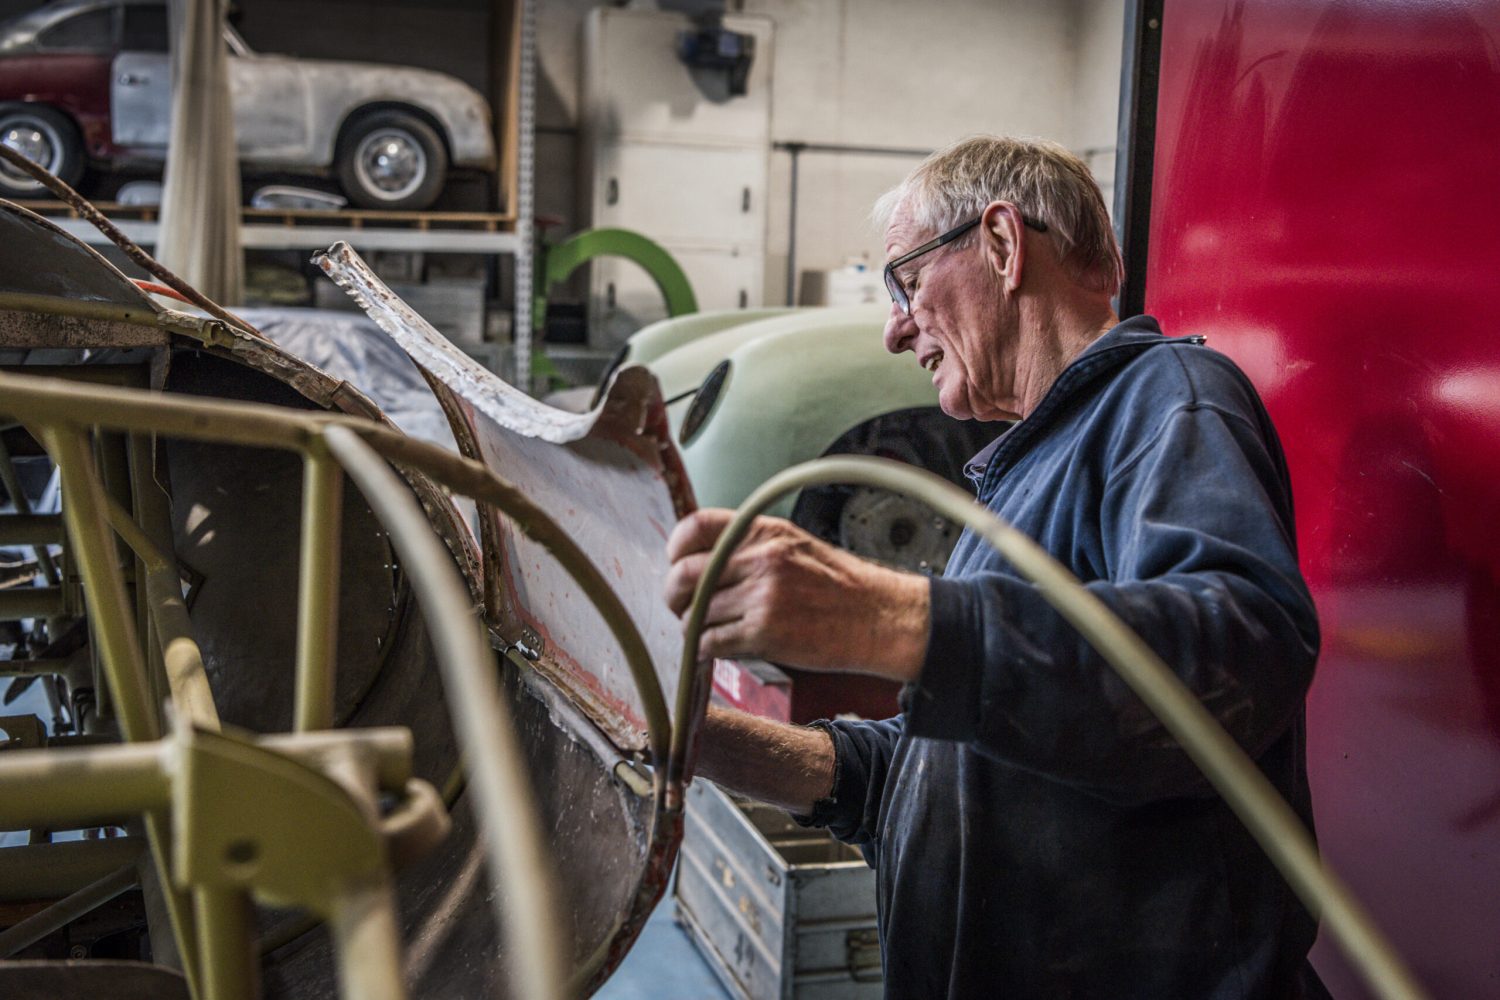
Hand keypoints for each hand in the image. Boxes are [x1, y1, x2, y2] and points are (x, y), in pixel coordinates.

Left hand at [663, 509, 929, 681]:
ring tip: (708, 631)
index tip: (677, 563)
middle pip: (685, 574)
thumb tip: (702, 559)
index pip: (696, 527)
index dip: (677, 548)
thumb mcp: (794, 544)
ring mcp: (761, 597)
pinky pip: (710, 643)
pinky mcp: (764, 634)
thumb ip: (750, 546)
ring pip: (695, 614)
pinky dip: (705, 650)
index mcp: (764, 532)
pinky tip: (716, 649)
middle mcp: (760, 560)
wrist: (877, 617)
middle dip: (674, 595)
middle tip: (680, 607)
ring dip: (693, 627)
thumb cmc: (838, 586)